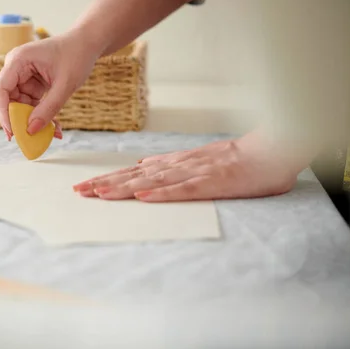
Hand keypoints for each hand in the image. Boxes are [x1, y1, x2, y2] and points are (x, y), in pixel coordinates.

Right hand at [0, 31, 99, 139]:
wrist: (87, 43)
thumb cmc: (77, 56)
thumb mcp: (65, 85)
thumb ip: (48, 109)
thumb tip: (31, 130)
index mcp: (18, 60)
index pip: (1, 90)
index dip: (3, 113)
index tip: (12, 132)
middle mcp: (15, 67)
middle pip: (7, 99)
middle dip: (17, 120)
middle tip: (26, 139)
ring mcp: (22, 76)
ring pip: (20, 105)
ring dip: (33, 120)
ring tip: (52, 132)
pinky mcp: (31, 83)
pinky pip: (30, 104)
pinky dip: (41, 115)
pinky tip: (54, 127)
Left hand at [72, 132, 301, 201]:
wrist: (270, 150)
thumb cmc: (236, 159)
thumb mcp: (196, 159)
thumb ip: (169, 163)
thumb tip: (141, 167)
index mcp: (174, 163)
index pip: (134, 172)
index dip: (108, 179)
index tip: (85, 186)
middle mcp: (178, 166)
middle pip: (135, 176)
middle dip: (105, 184)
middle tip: (79, 191)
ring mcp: (193, 173)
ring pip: (152, 181)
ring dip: (124, 188)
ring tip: (99, 194)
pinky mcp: (211, 182)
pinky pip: (183, 189)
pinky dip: (161, 193)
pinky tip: (142, 197)